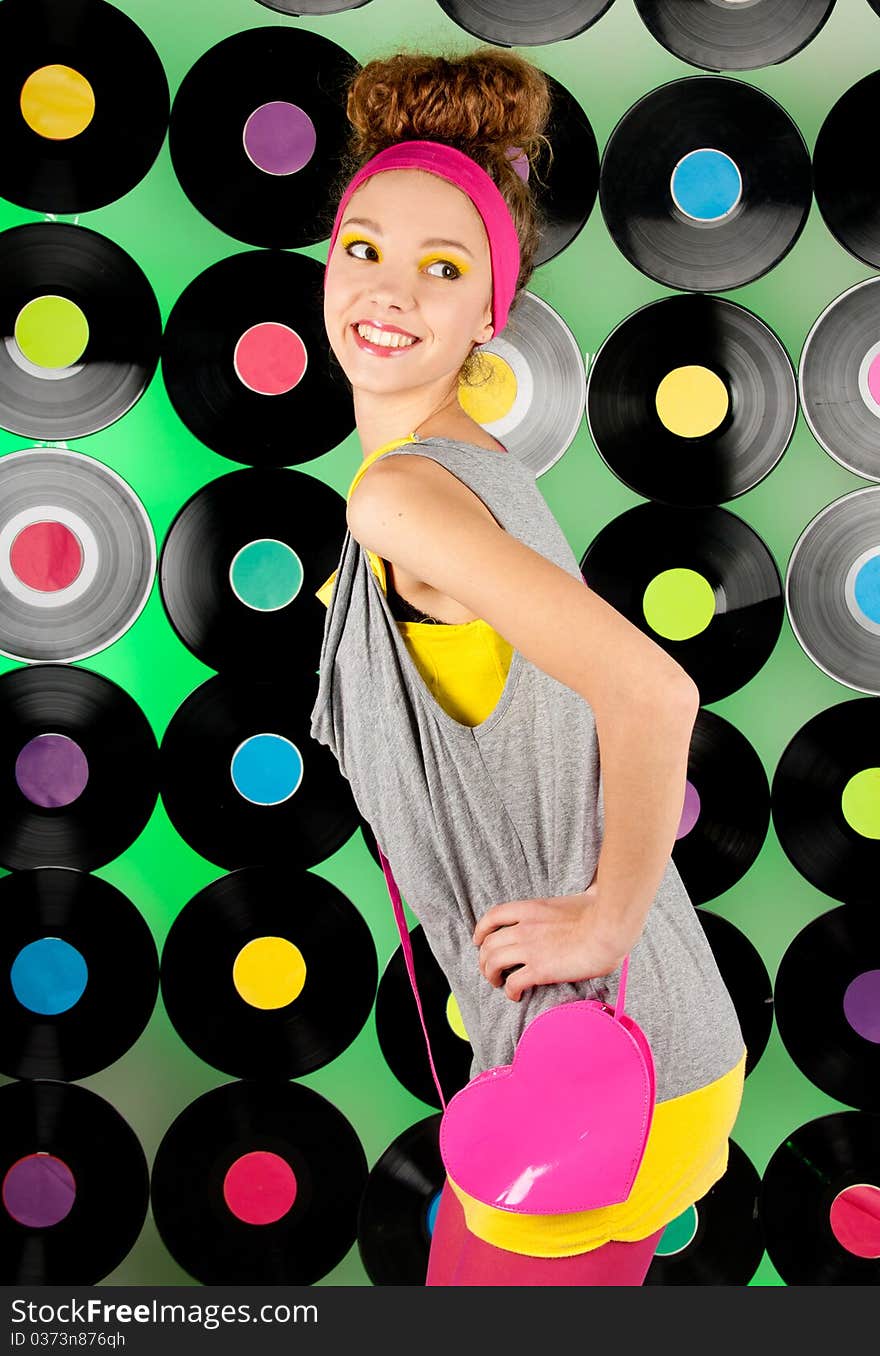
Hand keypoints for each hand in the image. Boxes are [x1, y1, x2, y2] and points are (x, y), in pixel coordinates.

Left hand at [472, 881, 634, 1001]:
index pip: (493, 916)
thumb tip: (594, 889)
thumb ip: (581, 894)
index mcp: (531, 908)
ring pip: (492, 963)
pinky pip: (513, 983)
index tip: (479, 940)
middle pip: (488, 943)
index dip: (481, 930)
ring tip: (497, 983)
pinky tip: (515, 996)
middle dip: (484, 959)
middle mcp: (524, 927)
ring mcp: (530, 948)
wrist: (609, 928)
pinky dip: (509, 991)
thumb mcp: (584, 896)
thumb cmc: (603, 912)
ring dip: (491, 975)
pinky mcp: (539, 969)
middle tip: (490, 970)